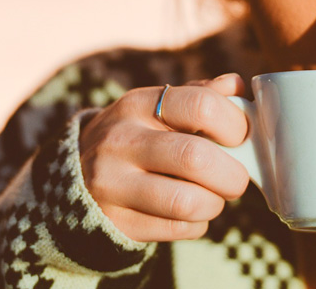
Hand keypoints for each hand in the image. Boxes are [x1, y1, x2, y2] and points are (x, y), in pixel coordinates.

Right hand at [78, 74, 250, 241]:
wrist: (76, 176)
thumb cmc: (137, 137)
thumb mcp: (157, 108)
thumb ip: (199, 95)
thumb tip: (238, 87)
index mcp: (139, 104)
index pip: (201, 105)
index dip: (235, 125)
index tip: (239, 138)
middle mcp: (121, 140)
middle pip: (196, 158)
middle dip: (232, 175)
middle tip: (235, 178)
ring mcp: (112, 184)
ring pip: (187, 202)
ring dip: (214, 203)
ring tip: (212, 197)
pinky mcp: (115, 221)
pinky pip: (176, 228)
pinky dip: (196, 224)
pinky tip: (189, 213)